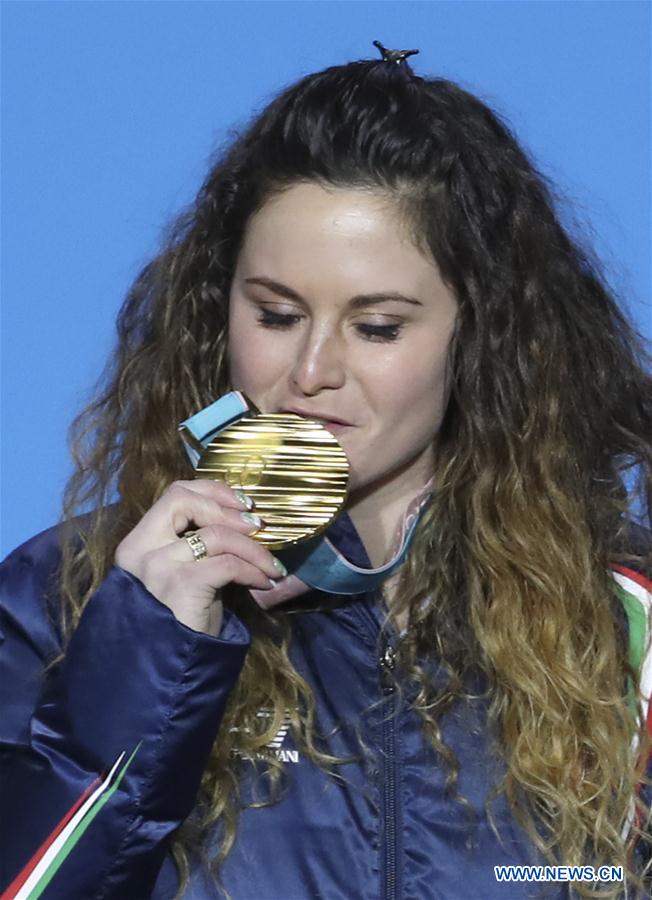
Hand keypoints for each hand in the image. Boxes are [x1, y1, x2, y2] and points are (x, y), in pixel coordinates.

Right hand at [114, 480, 283, 635]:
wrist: (170, 668)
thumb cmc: (183, 620)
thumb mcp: (187, 573)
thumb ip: (200, 544)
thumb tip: (244, 519)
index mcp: (139, 542)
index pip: (173, 494)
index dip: (212, 491)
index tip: (243, 503)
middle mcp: (141, 549)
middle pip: (183, 499)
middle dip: (227, 507)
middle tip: (258, 526)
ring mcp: (158, 566)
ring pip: (217, 534)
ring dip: (254, 548)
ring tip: (271, 567)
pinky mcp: (181, 584)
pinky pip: (228, 564)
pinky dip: (253, 570)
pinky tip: (264, 582)